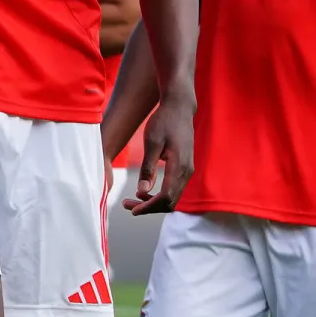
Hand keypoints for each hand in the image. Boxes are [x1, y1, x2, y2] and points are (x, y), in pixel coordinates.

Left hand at [124, 90, 194, 215]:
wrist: (179, 107)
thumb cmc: (164, 121)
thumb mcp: (151, 142)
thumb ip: (147, 168)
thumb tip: (142, 190)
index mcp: (179, 166)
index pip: (166, 197)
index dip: (149, 207)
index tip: (132, 210)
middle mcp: (186, 171)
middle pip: (170, 202)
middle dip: (149, 207)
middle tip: (127, 205)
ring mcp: (187, 170)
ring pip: (173, 197)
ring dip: (153, 201)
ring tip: (133, 199)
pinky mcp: (185, 167)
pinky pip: (174, 188)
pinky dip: (160, 194)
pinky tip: (144, 190)